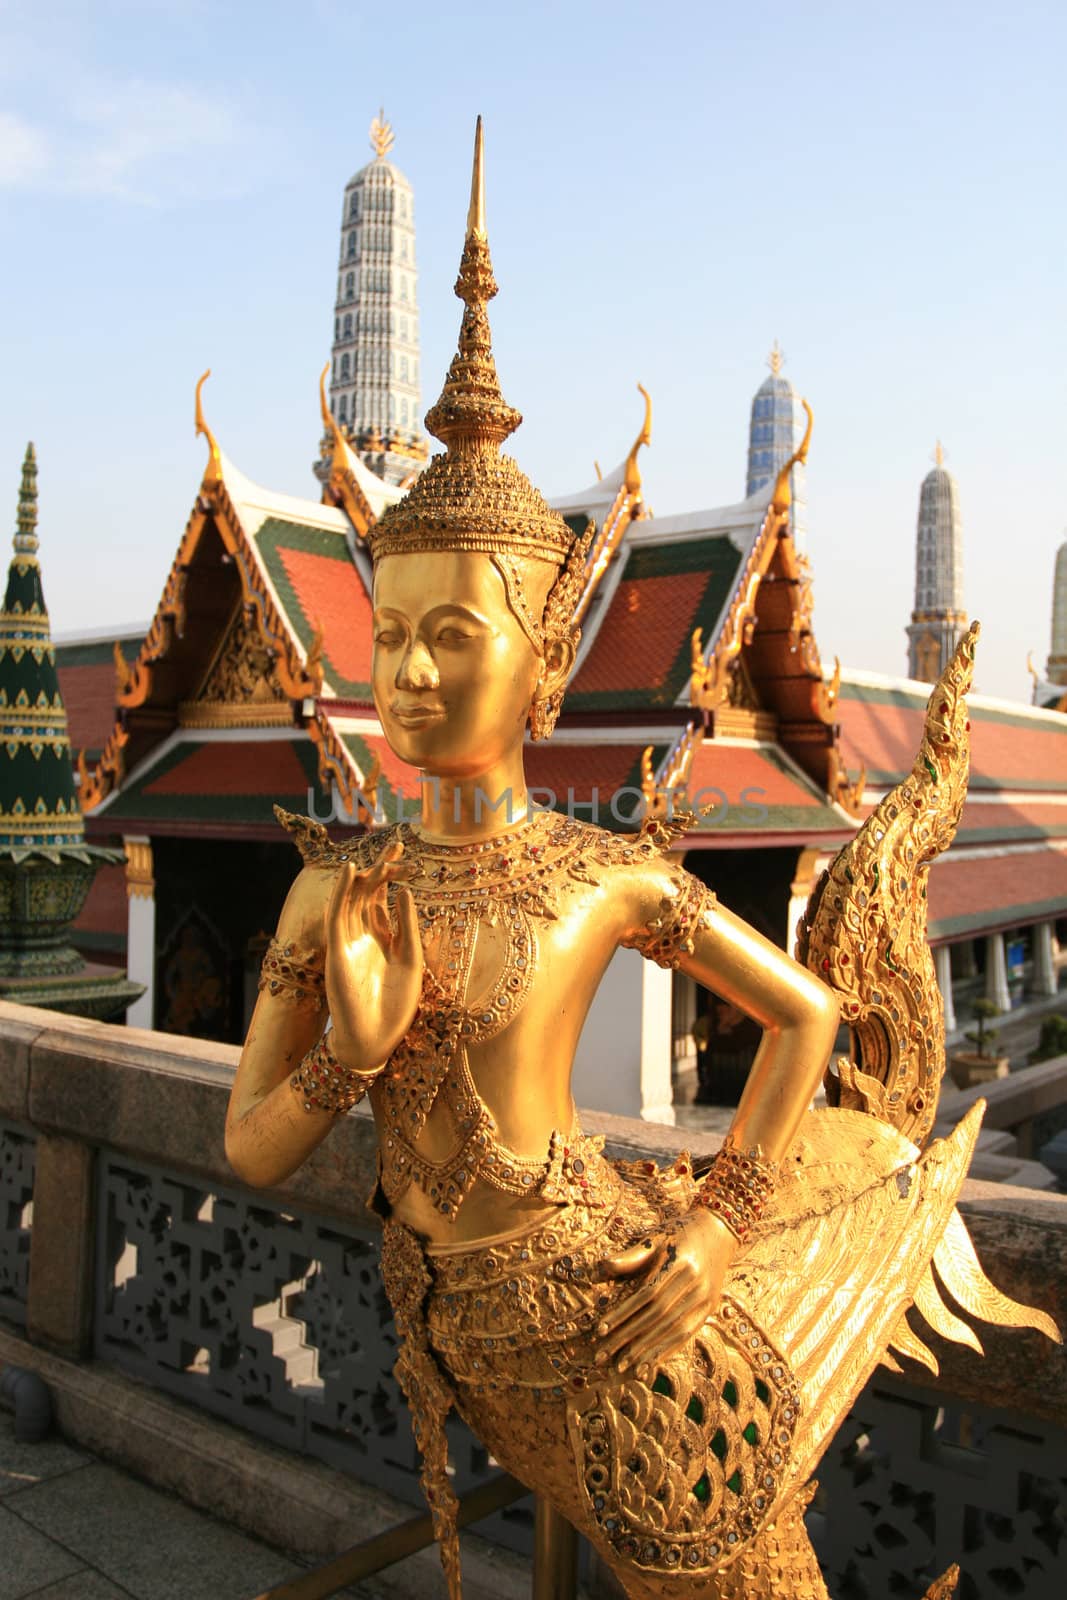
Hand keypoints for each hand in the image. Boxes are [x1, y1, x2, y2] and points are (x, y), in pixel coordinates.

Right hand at [324, 840, 422, 1075]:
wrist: (375, 1040)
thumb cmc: (395, 1007)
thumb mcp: (411, 961)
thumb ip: (407, 927)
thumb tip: (406, 890)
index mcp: (383, 938)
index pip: (384, 897)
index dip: (391, 875)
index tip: (404, 853)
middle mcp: (363, 935)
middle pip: (368, 893)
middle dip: (380, 868)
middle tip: (395, 843)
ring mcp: (348, 941)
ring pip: (353, 899)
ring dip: (363, 875)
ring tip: (376, 852)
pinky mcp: (337, 951)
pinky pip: (337, 915)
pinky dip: (342, 892)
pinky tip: (350, 872)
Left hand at [594, 1208, 738, 1373]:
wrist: (720, 1230)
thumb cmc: (681, 1231)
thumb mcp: (657, 1237)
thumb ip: (632, 1255)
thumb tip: (602, 1267)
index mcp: (680, 1262)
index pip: (646, 1295)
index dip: (623, 1314)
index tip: (601, 1329)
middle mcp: (696, 1283)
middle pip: (657, 1317)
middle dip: (629, 1338)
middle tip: (605, 1355)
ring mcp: (706, 1298)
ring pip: (672, 1330)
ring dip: (646, 1351)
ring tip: (623, 1366)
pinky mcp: (710, 1308)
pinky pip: (687, 1334)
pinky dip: (667, 1350)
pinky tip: (650, 1363)